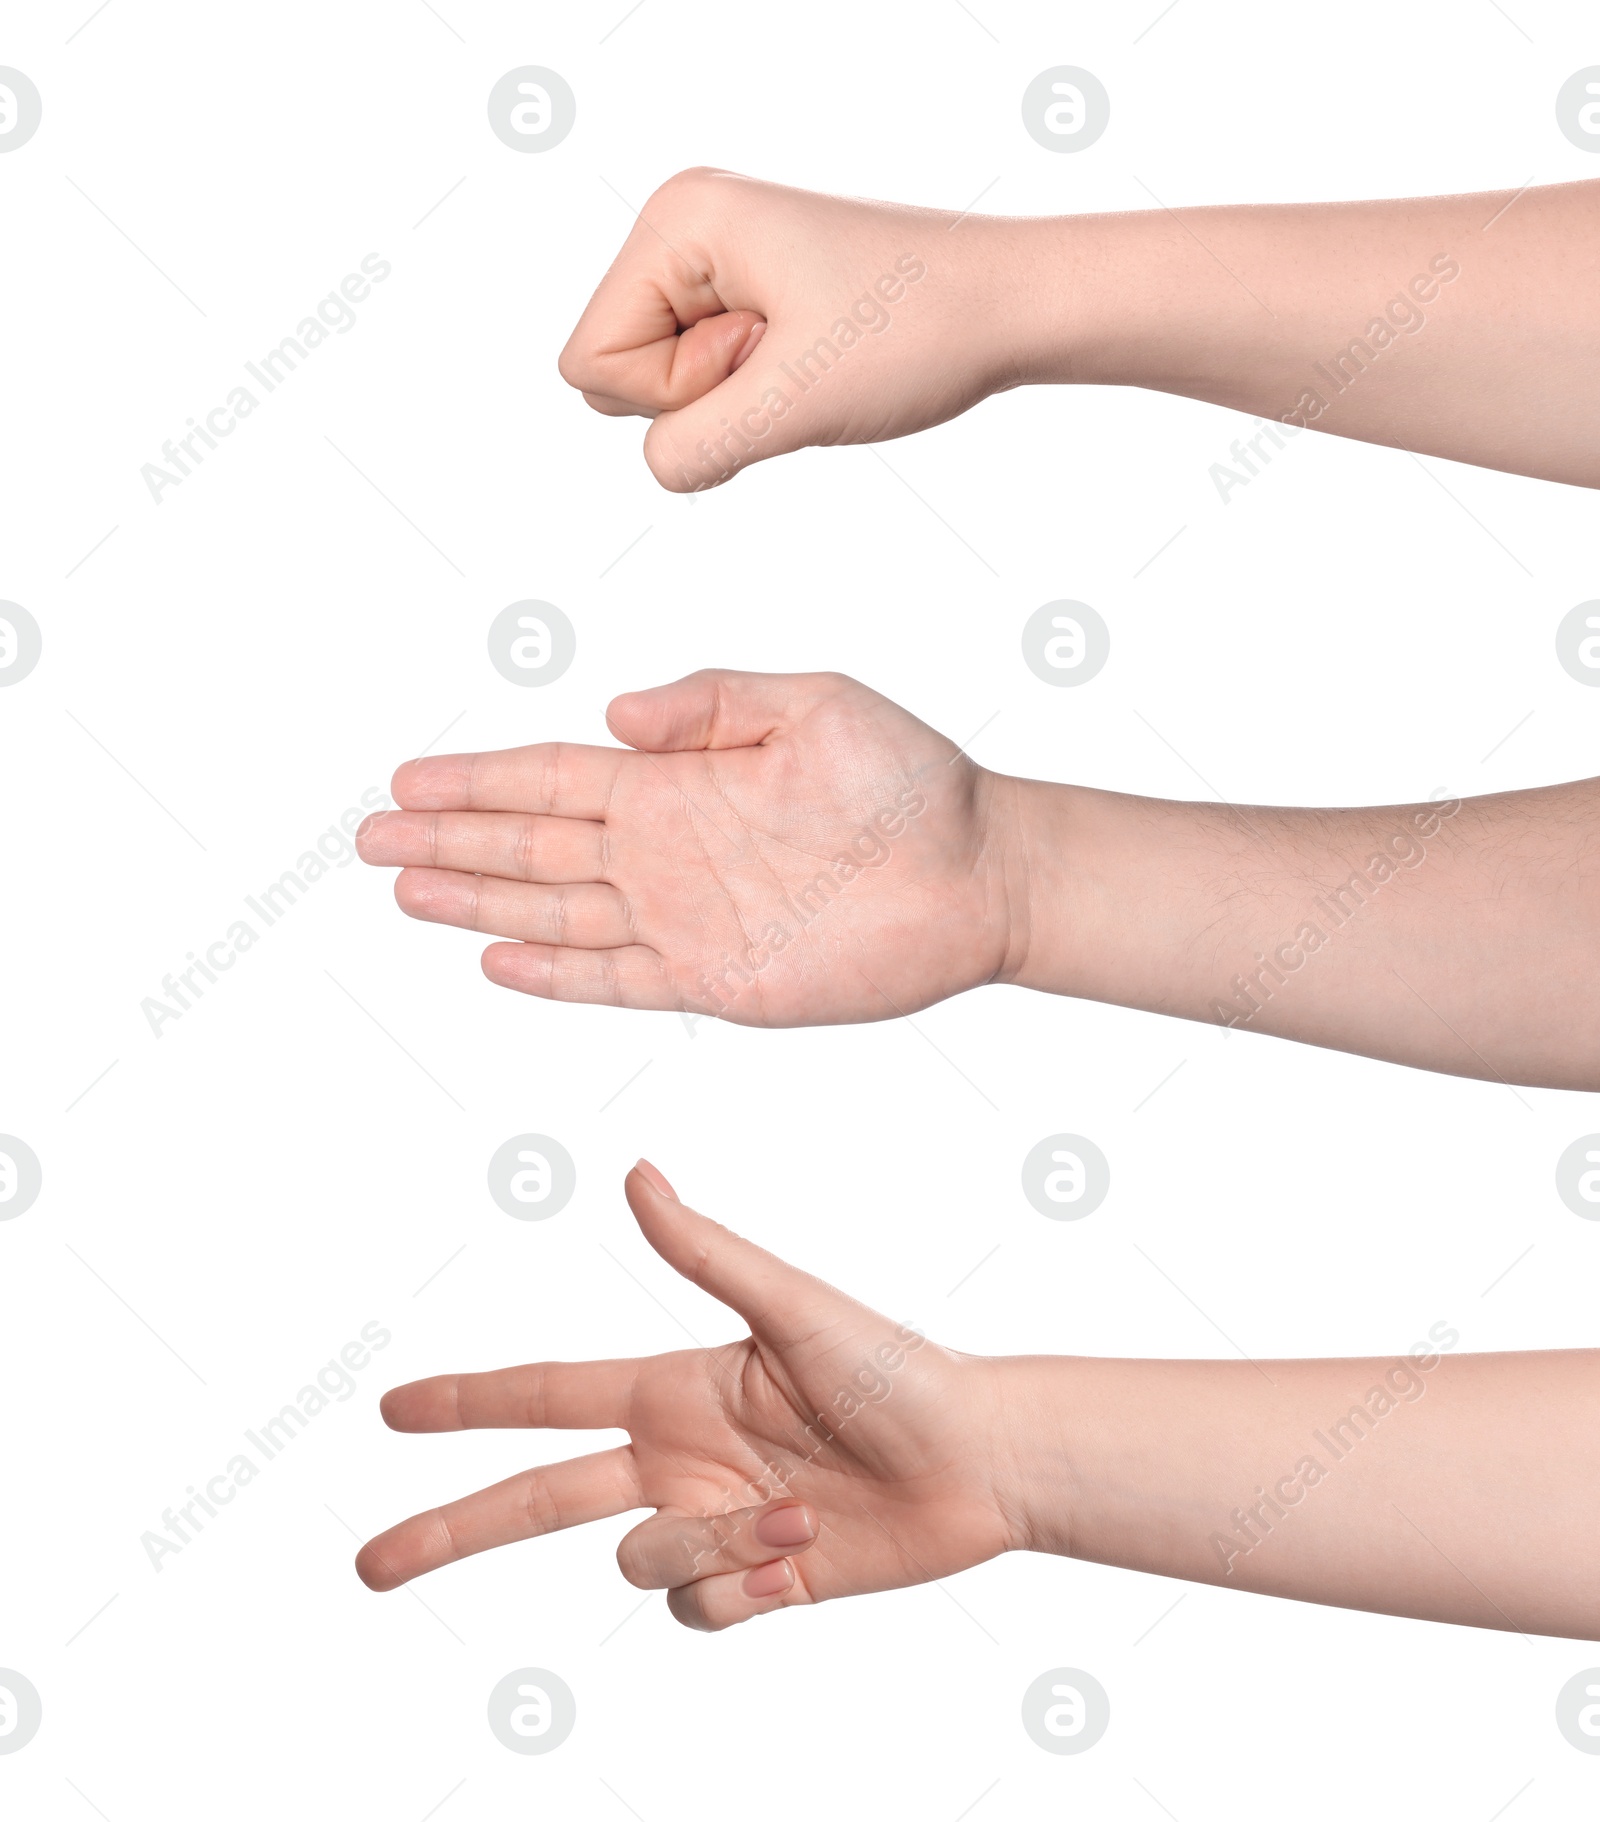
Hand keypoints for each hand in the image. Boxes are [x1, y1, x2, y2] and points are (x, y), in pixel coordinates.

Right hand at [354, 1162, 1016, 1629]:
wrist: (978, 1461)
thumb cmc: (898, 1370)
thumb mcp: (795, 1308)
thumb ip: (706, 1252)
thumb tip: (636, 1173)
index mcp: (674, 1390)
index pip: (544, 1396)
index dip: (467, 1402)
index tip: (392, 1410)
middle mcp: (677, 1458)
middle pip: (537, 1501)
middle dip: (452, 1529)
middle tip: (369, 1564)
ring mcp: (711, 1523)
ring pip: (641, 1565)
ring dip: (713, 1548)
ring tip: (796, 1518)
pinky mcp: (753, 1582)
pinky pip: (699, 1612)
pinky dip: (744, 1590)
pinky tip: (802, 1557)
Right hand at [356, 669, 1020, 1025]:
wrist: (978, 872)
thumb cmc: (908, 780)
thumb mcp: (812, 704)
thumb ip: (711, 702)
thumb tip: (614, 711)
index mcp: (679, 780)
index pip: (551, 776)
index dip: (476, 779)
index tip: (405, 779)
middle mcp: (666, 850)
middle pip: (532, 844)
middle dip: (450, 840)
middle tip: (370, 839)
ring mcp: (685, 919)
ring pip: (555, 912)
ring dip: (480, 903)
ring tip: (407, 893)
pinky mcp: (717, 981)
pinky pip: (617, 981)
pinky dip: (556, 975)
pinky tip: (498, 961)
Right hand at [558, 168, 1020, 491]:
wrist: (1012, 307)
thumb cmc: (920, 334)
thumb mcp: (794, 405)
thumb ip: (696, 446)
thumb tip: (660, 467)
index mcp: (679, 220)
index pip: (593, 361)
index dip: (675, 394)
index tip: (767, 354)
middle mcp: (685, 227)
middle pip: (614, 373)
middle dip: (700, 395)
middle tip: (792, 356)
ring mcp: (715, 261)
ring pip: (659, 386)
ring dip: (734, 400)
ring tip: (810, 357)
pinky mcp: (745, 295)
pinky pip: (703, 382)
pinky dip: (754, 397)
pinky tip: (812, 365)